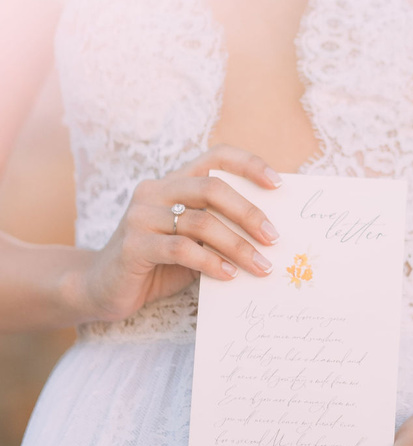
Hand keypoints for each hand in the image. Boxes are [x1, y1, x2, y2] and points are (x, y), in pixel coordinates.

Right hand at [74, 143, 282, 322]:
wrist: (101, 289)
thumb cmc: (157, 263)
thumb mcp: (192, 240)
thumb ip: (218, 229)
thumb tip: (268, 233)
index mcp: (173, 181)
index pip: (216, 156)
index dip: (249, 164)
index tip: (278, 184)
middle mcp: (156, 190)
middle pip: (212, 188)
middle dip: (249, 213)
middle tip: (274, 238)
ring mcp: (141, 216)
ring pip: (200, 221)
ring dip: (237, 246)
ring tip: (261, 266)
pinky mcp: (133, 245)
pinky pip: (181, 249)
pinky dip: (210, 263)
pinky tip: (228, 275)